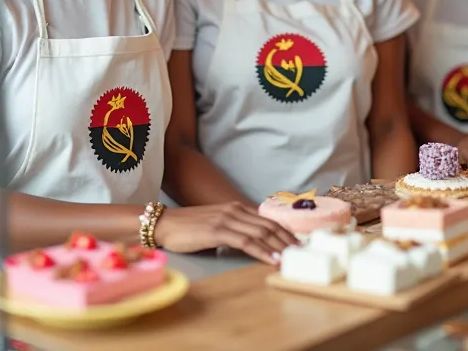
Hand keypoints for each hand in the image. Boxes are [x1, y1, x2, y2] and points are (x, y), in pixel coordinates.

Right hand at [153, 202, 298, 263]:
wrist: (164, 224)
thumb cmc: (188, 228)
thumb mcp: (216, 225)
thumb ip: (234, 230)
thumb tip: (250, 243)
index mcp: (236, 208)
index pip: (267, 220)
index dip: (285, 232)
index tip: (297, 244)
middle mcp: (235, 210)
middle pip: (269, 226)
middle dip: (287, 240)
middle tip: (302, 253)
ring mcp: (227, 219)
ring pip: (261, 233)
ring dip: (279, 246)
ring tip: (293, 258)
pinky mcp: (218, 231)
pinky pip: (246, 242)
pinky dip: (263, 251)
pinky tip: (272, 259)